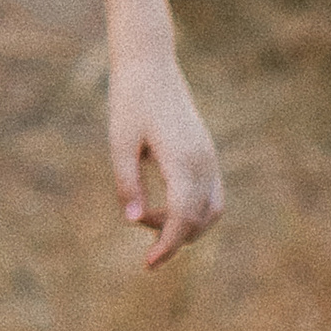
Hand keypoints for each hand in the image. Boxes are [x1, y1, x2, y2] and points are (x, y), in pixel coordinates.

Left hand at [109, 48, 223, 267]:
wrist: (150, 65)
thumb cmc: (129, 101)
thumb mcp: (120, 143)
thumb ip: (127, 184)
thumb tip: (133, 221)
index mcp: (183, 160)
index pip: (183, 218)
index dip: (167, 245)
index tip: (148, 265)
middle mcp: (204, 162)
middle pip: (198, 220)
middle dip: (170, 235)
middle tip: (137, 222)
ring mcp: (210, 158)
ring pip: (211, 210)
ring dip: (185, 225)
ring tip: (149, 217)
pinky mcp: (207, 154)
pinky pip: (211, 195)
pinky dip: (193, 211)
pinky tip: (164, 206)